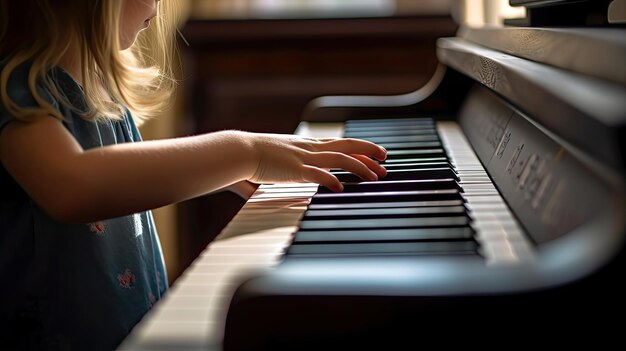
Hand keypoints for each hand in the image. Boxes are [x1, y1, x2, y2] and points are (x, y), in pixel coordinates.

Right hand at [245, 132, 386, 191]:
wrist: (236, 152)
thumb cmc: (248, 158)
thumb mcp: (270, 164)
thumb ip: (274, 175)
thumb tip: (261, 190)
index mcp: (304, 145)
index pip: (338, 144)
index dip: (358, 149)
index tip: (373, 155)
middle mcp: (308, 148)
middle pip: (346, 146)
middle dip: (369, 153)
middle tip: (385, 160)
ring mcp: (303, 158)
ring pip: (340, 159)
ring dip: (360, 168)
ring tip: (374, 177)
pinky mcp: (295, 170)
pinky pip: (319, 174)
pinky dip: (333, 181)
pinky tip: (342, 189)